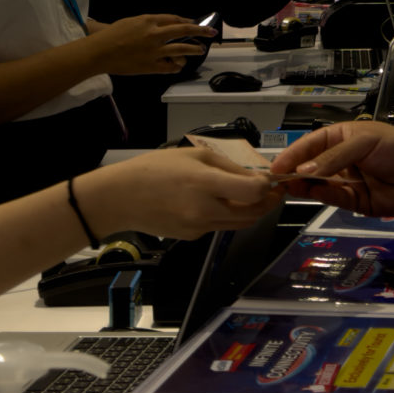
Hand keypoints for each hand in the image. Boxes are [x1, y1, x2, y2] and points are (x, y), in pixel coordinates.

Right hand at [87, 145, 284, 238]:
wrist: (121, 197)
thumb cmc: (155, 169)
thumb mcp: (195, 155)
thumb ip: (229, 168)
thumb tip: (257, 178)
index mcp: (205, 184)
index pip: (253, 193)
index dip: (267, 187)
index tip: (269, 180)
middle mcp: (205, 210)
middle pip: (252, 213)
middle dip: (267, 202)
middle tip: (272, 191)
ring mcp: (199, 227)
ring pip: (239, 223)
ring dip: (251, 211)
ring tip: (250, 196)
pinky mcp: (192, 237)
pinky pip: (219, 226)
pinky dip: (226, 216)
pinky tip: (216, 203)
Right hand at [93, 13, 214, 76]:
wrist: (99, 52)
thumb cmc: (112, 36)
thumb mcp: (132, 22)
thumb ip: (149, 23)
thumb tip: (166, 26)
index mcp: (149, 20)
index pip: (174, 19)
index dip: (186, 21)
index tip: (194, 22)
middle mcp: (155, 34)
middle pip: (184, 30)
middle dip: (200, 30)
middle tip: (211, 31)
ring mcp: (155, 50)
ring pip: (182, 48)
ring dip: (194, 48)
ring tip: (201, 49)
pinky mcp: (152, 65)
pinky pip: (171, 66)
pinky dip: (177, 65)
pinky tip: (179, 64)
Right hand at [272, 119, 393, 213]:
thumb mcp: (364, 142)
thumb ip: (334, 156)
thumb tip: (304, 170)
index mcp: (341, 138)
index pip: (310, 145)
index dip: (292, 155)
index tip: (276, 165)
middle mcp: (341, 161)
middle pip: (310, 168)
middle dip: (293, 173)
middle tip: (277, 180)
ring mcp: (347, 182)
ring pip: (319, 186)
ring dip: (304, 186)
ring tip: (289, 186)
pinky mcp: (356, 202)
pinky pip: (334, 199)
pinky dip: (323, 196)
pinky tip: (312, 192)